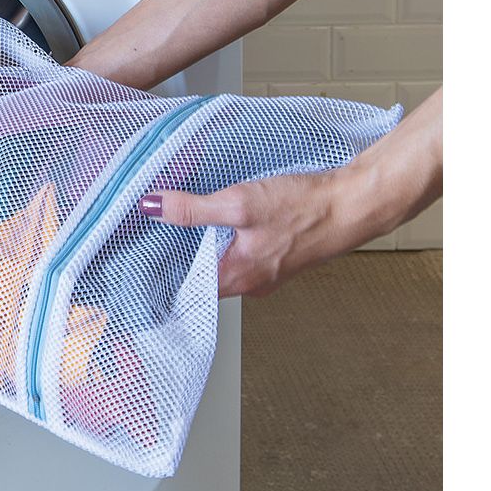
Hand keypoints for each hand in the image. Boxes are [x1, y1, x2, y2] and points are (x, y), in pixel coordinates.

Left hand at [138, 86, 442, 297]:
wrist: (352, 204)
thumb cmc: (304, 208)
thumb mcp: (239, 204)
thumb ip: (192, 209)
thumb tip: (151, 207)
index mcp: (236, 278)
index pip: (185, 287)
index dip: (160, 272)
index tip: (137, 259)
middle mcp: (251, 282)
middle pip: (202, 276)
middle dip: (178, 257)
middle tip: (151, 236)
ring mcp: (267, 270)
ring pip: (222, 262)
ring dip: (203, 245)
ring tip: (179, 225)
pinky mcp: (279, 254)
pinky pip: (242, 252)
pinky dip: (226, 238)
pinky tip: (221, 218)